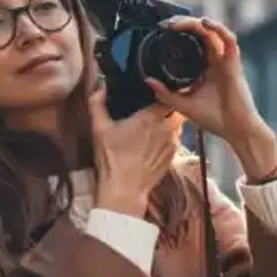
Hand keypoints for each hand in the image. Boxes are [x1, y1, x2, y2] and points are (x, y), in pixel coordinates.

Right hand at [89, 83, 181, 217]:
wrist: (124, 189)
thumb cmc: (111, 158)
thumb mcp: (99, 128)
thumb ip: (98, 103)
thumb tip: (101, 87)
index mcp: (149, 117)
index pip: (166, 96)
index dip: (162, 93)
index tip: (154, 93)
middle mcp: (166, 128)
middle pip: (175, 110)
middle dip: (168, 107)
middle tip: (155, 108)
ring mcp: (172, 143)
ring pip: (177, 125)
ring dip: (170, 123)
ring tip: (156, 125)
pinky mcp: (173, 156)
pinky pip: (176, 140)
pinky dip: (169, 137)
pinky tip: (155, 142)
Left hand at [144, 16, 274, 151]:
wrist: (235, 130)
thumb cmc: (214, 119)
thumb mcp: (183, 105)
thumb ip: (166, 94)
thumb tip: (148, 81)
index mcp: (204, 68)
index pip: (193, 42)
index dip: (179, 32)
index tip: (163, 29)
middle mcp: (215, 61)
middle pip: (201, 33)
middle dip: (184, 24)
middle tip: (168, 23)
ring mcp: (225, 60)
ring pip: (212, 32)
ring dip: (196, 23)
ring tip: (180, 22)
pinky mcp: (234, 63)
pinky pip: (228, 39)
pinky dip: (218, 28)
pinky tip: (204, 23)